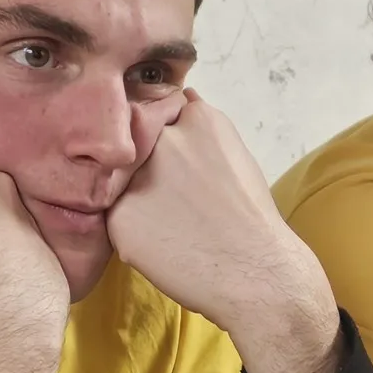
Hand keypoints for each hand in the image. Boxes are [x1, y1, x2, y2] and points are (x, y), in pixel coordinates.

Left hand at [107, 89, 327, 333]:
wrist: (255, 273)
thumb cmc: (254, 219)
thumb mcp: (236, 153)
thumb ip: (201, 129)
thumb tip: (185, 99)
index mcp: (197, 120)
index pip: (160, 112)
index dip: (161, 136)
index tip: (173, 160)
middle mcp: (163, 141)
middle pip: (139, 144)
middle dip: (148, 163)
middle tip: (173, 197)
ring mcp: (137, 177)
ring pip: (124, 181)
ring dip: (138, 196)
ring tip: (168, 223)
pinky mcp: (119, 217)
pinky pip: (117, 217)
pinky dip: (134, 230)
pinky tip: (162, 244)